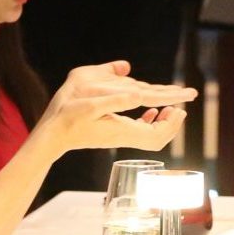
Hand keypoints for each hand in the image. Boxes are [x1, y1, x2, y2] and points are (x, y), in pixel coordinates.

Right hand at [39, 59, 195, 154]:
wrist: (53, 134)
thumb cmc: (68, 119)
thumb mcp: (89, 105)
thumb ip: (114, 100)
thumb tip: (139, 96)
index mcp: (122, 131)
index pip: (157, 135)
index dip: (171, 123)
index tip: (180, 108)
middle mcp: (124, 137)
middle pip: (158, 138)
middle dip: (172, 124)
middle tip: (180, 107)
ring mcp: (120, 137)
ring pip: (151, 137)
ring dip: (163, 123)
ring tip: (169, 108)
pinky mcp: (115, 134)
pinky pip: (141, 132)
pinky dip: (151, 122)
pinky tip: (150, 112)